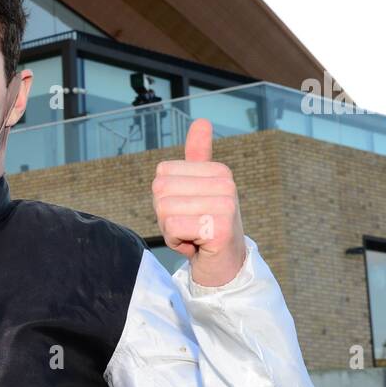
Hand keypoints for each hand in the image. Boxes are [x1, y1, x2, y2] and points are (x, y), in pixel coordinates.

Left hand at [151, 118, 246, 286]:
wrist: (224, 266)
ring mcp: (225, 206)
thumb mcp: (199, 189)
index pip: (162, 175)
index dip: (166, 198)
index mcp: (219, 171)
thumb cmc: (206, 227)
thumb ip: (197, 157)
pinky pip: (173, 228)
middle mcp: (225, 185)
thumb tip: (202, 120)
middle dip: (166, 216)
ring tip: (193, 236)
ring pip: (164, 211)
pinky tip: (197, 246)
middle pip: (160, 192)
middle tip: (189, 226)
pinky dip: (177, 243)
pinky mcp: (219, 228)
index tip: (188, 211)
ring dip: (171, 231)